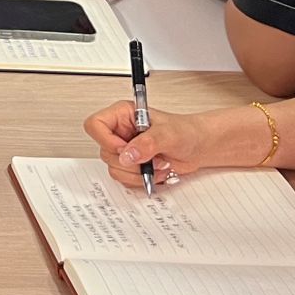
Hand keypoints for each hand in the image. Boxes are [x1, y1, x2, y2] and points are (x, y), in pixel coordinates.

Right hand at [83, 100, 230, 189]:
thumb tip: (127, 154)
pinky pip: (125, 179)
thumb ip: (147, 143)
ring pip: (115, 168)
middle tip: (151, 158)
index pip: (95, 125)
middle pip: (105, 151)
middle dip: (131, 162)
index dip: (106, 140)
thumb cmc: (186, 131)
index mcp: (122, 115)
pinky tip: (157, 171)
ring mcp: (125, 150)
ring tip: (159, 165)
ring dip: (139, 173)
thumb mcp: (168, 134)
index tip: (125, 149)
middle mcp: (120, 132)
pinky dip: (142, 180)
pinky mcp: (132, 165)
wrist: (199, 147)